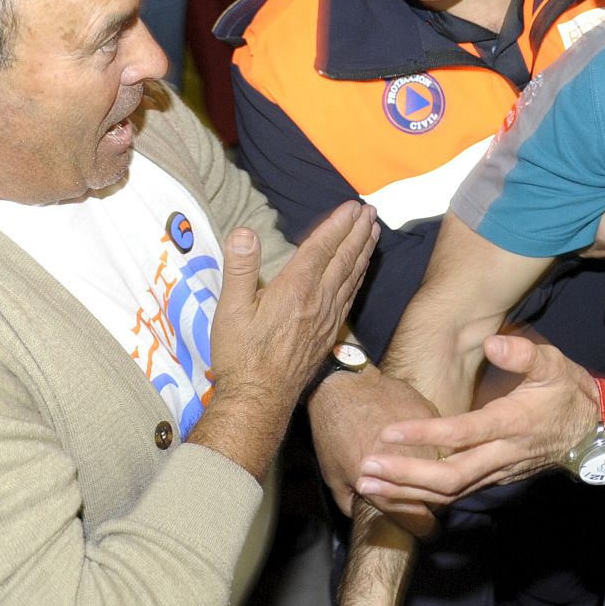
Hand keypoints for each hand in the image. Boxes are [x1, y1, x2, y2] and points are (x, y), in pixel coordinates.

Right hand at [194, 203, 377, 477]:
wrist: (260, 399)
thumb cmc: (241, 355)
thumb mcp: (230, 311)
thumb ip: (240, 269)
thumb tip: (243, 232)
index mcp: (294, 290)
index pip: (320, 248)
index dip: (337, 224)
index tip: (352, 206)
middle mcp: (317, 300)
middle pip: (343, 258)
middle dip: (357, 231)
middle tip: (370, 210)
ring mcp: (327, 317)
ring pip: (352, 276)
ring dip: (364, 250)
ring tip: (374, 231)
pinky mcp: (330, 332)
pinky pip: (350, 296)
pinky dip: (360, 276)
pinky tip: (362, 270)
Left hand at [309, 368, 439, 535]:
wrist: (341, 385)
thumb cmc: (333, 432)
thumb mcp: (334, 478)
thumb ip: (353, 505)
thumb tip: (372, 518)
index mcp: (383, 482)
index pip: (418, 519)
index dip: (423, 528)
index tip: (425, 529)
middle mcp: (410, 461)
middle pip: (437, 495)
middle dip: (430, 501)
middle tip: (423, 502)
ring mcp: (424, 435)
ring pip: (444, 465)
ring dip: (435, 473)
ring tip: (421, 472)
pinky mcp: (430, 414)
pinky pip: (441, 438)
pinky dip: (434, 445)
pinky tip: (419, 443)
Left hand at [357, 335, 597, 505]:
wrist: (595, 432)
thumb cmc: (569, 393)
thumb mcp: (554, 364)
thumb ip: (523, 353)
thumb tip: (492, 343)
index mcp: (512, 424)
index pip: (462, 434)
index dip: (425, 435)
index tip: (389, 433)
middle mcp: (502, 455)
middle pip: (449, 477)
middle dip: (405, 477)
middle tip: (366, 470)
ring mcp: (498, 471)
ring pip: (449, 493)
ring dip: (406, 492)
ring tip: (368, 484)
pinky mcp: (493, 478)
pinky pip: (455, 494)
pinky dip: (422, 496)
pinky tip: (395, 491)